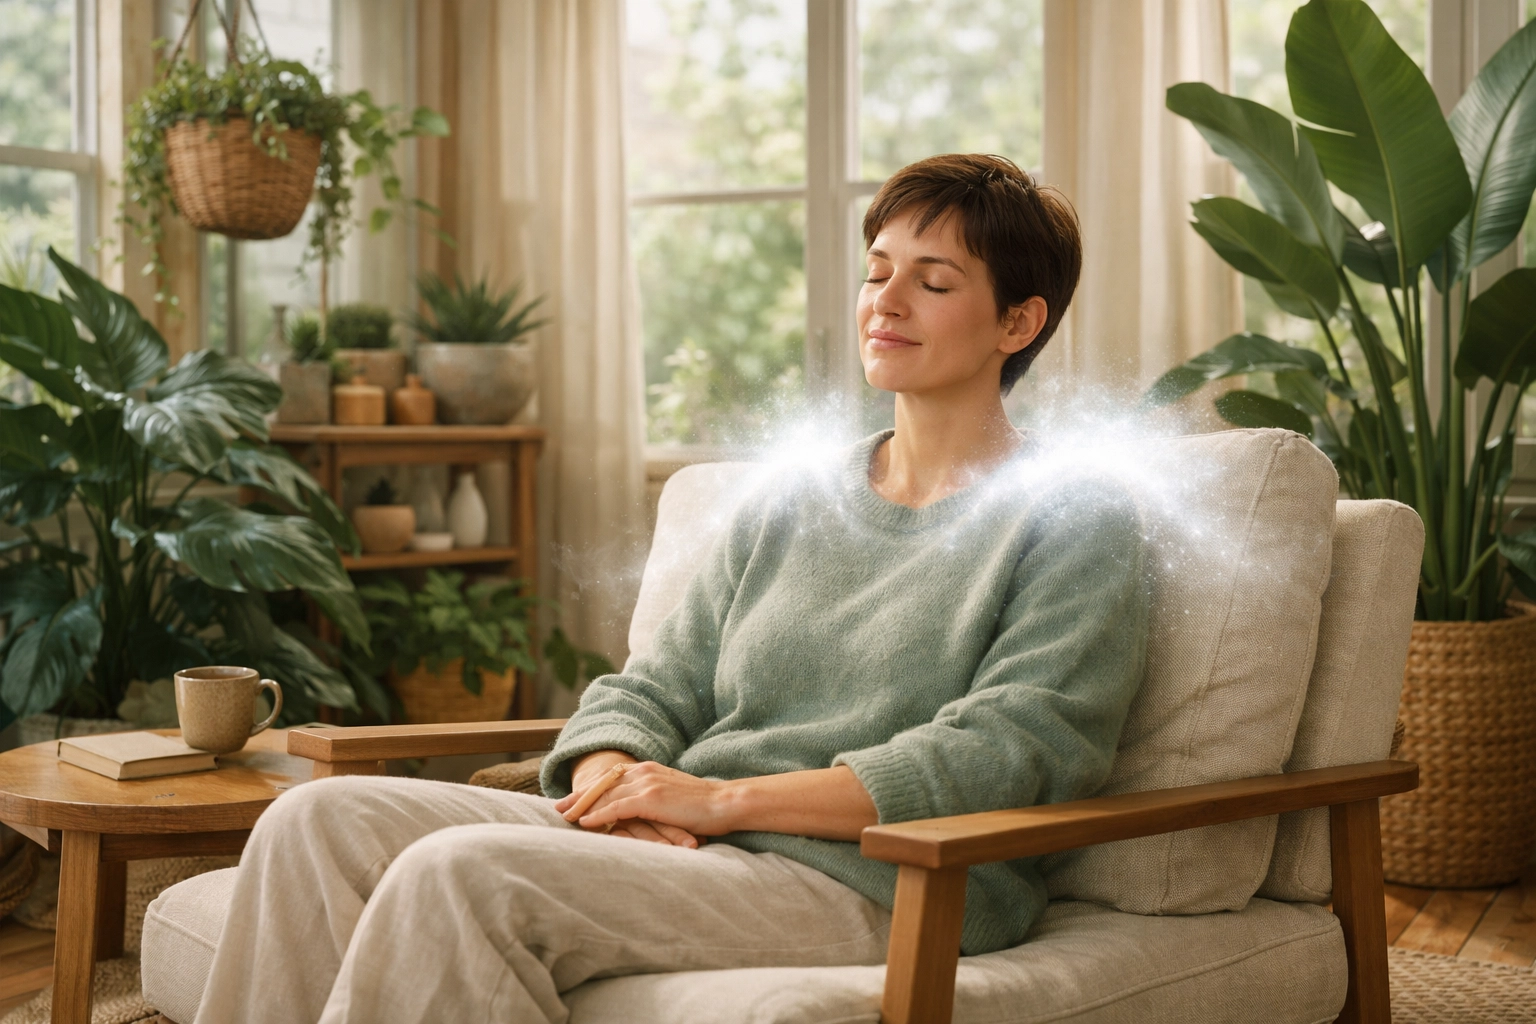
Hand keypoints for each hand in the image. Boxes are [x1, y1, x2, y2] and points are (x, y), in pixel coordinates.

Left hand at [561, 751, 700, 847]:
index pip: (612, 778)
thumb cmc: (702, 806)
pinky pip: (616, 807)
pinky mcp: (650, 799)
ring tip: (564, 816)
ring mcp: (646, 784)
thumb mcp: (672, 797)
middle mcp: (644, 772)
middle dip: (579, 796)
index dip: (591, 788)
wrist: (724, 803)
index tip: (573, 798)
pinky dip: (597, 814)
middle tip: (558, 806)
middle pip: (603, 783)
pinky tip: (583, 822)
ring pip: (605, 794)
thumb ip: (652, 798)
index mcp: (649, 769)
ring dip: (582, 806)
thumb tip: (637, 809)